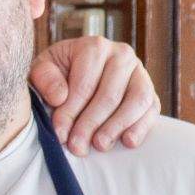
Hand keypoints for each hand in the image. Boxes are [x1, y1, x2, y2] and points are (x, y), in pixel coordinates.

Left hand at [30, 37, 159, 155]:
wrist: (74, 74)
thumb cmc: (56, 73)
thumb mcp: (42, 70)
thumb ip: (45, 79)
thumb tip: (59, 97)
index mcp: (94, 47)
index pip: (85, 83)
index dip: (71, 111)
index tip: (59, 132)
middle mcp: (122, 56)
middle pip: (109, 95)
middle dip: (90, 124)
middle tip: (76, 146)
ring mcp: (140, 73)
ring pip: (135, 101)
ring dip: (116, 127)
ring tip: (99, 145)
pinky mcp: (150, 93)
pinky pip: (151, 110)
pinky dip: (141, 127)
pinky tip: (127, 142)